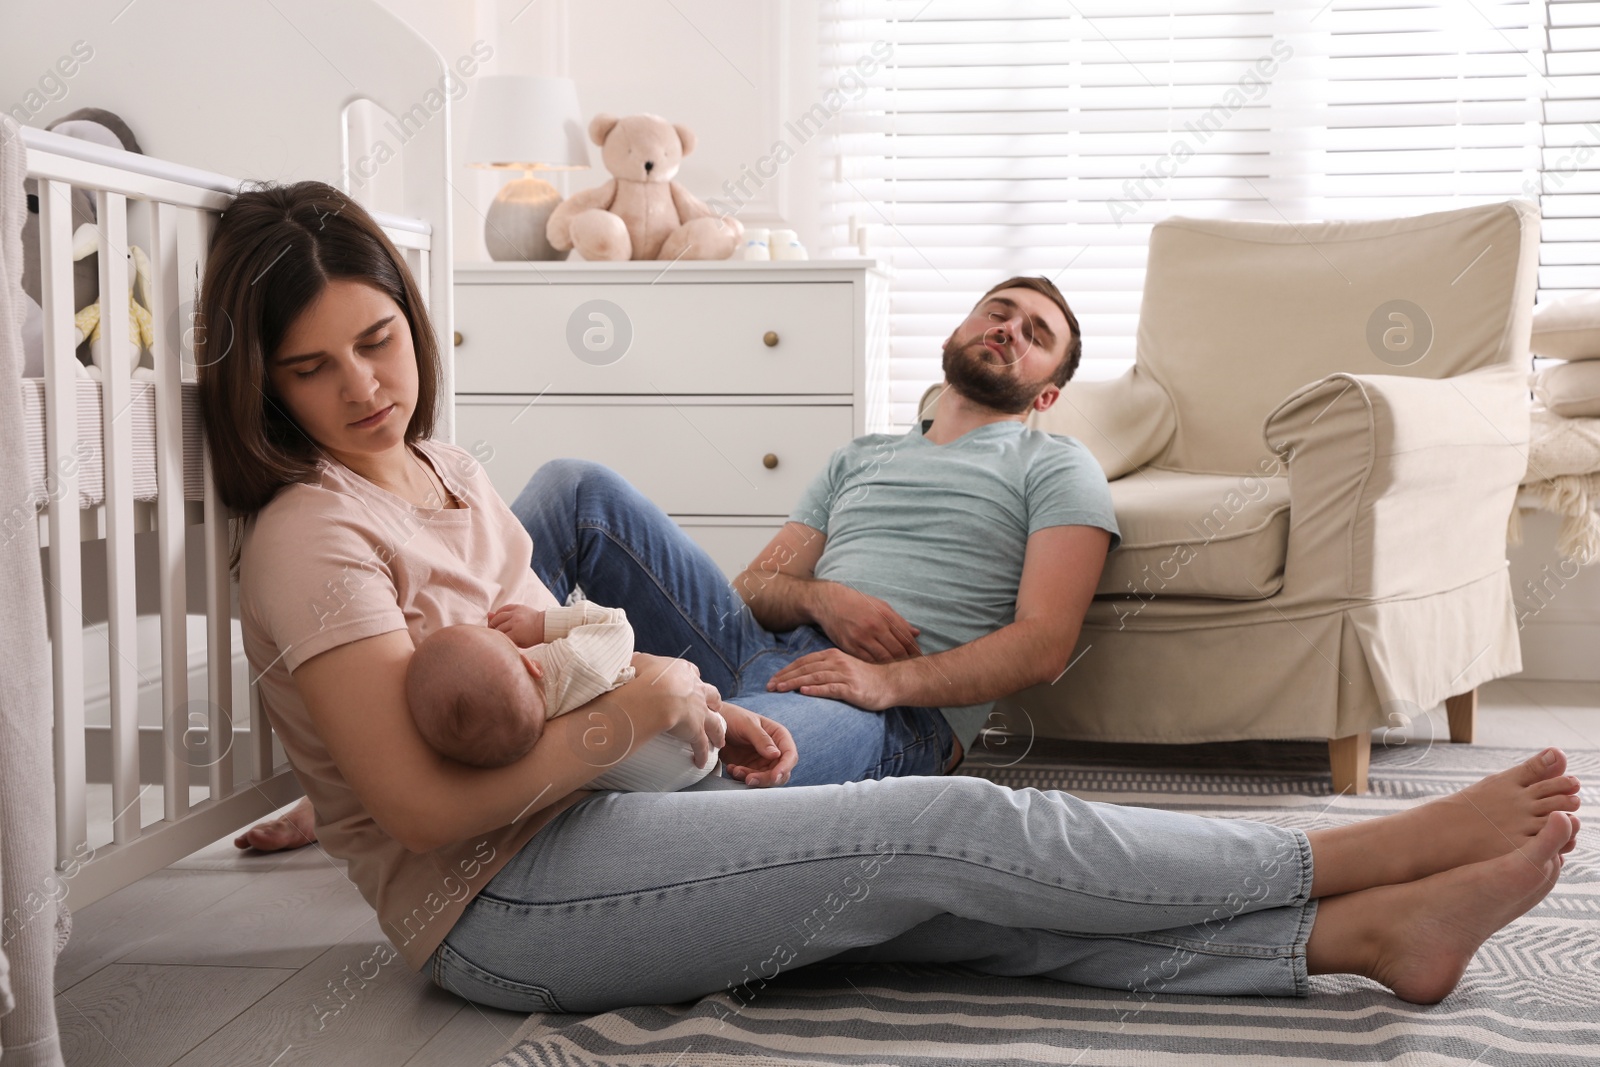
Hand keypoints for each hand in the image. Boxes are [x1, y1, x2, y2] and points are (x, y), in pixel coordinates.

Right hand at [489, 604, 544, 646]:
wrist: (544, 625)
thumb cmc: (532, 637)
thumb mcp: (520, 643)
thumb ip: (505, 637)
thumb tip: (493, 629)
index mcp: (517, 633)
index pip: (500, 637)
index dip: (496, 639)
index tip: (495, 640)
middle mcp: (515, 622)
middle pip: (498, 627)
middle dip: (493, 631)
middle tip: (493, 634)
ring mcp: (516, 613)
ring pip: (498, 616)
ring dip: (493, 622)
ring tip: (493, 626)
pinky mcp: (517, 607)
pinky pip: (503, 608)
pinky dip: (499, 612)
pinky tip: (498, 617)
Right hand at [632, 653, 726, 768]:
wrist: (655, 696)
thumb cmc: (644, 676)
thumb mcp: (639, 662)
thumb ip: (638, 662)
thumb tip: (629, 661)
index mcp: (683, 671)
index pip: (693, 673)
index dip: (693, 679)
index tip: (693, 682)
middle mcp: (696, 689)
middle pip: (712, 695)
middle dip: (714, 702)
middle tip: (715, 708)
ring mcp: (699, 710)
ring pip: (714, 722)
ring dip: (717, 732)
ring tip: (719, 740)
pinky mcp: (696, 729)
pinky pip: (701, 745)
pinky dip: (701, 754)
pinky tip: (700, 763)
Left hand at [716, 702, 797, 786]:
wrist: (714, 724)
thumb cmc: (733, 717)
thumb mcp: (747, 724)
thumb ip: (761, 739)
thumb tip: (776, 755)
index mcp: (779, 736)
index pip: (790, 755)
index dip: (785, 767)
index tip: (775, 776)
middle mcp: (774, 750)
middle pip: (780, 772)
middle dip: (766, 778)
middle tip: (749, 779)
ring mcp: (762, 761)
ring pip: (765, 779)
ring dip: (751, 778)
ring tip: (735, 770)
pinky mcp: (749, 768)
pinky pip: (750, 779)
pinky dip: (741, 777)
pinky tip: (731, 768)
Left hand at [767, 648, 896, 709]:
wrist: (890, 683)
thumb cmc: (865, 678)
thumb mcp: (843, 668)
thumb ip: (826, 669)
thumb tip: (804, 677)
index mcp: (832, 655)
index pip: (803, 662)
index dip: (786, 670)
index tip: (772, 680)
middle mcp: (837, 662)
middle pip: (805, 669)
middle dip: (785, 677)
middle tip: (769, 687)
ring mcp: (845, 675)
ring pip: (814, 677)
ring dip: (794, 683)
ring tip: (780, 689)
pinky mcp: (852, 689)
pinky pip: (831, 688)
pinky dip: (816, 690)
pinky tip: (803, 692)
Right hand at [813, 583, 921, 662]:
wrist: (830, 602)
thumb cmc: (858, 603)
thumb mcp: (881, 606)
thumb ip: (899, 621)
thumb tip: (916, 634)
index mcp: (885, 616)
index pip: (906, 638)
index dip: (915, 650)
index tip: (919, 658)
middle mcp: (875, 627)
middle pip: (897, 650)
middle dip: (906, 660)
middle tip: (911, 668)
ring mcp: (861, 638)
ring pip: (884, 658)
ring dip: (892, 665)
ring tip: (898, 670)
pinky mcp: (850, 646)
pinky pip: (868, 661)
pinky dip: (876, 666)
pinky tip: (881, 668)